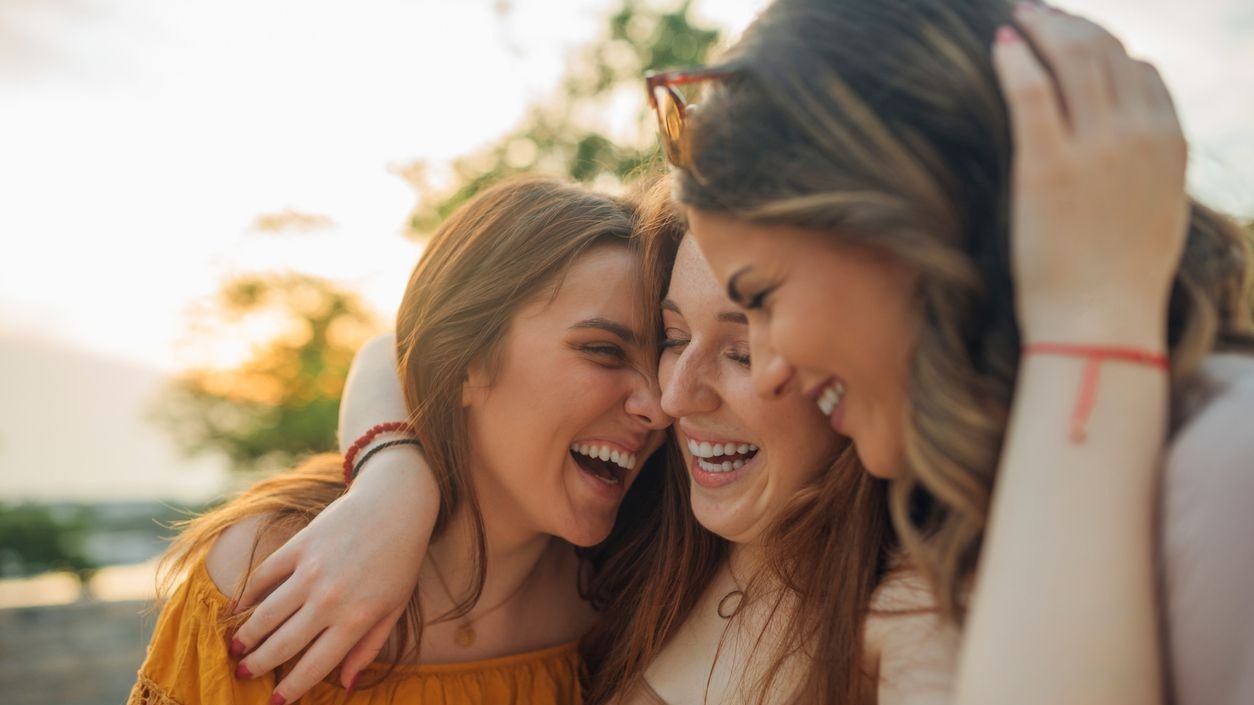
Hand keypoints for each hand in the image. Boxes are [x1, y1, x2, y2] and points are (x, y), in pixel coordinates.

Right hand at [231, 449, 436, 700]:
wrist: (396, 506)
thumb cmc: (400, 562)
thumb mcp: (393, 610)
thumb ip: (368, 649)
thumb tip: (344, 686)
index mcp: (355, 620)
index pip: (313, 666)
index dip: (290, 689)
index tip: (274, 702)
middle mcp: (329, 599)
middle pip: (282, 644)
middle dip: (258, 665)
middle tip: (242, 674)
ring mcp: (311, 571)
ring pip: (266, 614)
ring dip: (246, 636)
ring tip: (236, 649)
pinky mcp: (299, 545)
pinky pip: (264, 575)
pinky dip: (247, 594)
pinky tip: (238, 607)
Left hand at [994, 4, 1188, 343]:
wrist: (1101, 321)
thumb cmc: (1121, 280)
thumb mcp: (1157, 211)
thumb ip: (1150, 166)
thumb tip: (1135, 144)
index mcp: (1170, 142)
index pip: (1141, 70)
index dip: (1104, 47)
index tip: (1073, 40)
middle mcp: (1138, 133)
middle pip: (1105, 52)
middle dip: (1069, 24)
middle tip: (1036, 13)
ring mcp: (1095, 146)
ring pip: (1071, 58)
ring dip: (1042, 27)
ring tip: (1017, 18)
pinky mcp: (1048, 164)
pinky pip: (1031, 88)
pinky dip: (1016, 57)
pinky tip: (999, 44)